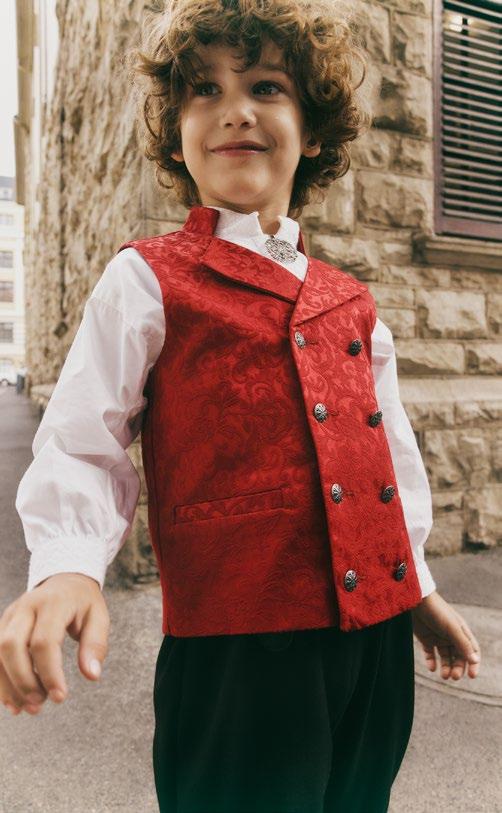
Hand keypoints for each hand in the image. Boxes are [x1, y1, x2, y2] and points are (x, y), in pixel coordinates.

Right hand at [0, 572, 109, 715]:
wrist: (65, 579)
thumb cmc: (83, 602)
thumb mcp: (99, 617)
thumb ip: (95, 645)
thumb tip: (92, 676)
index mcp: (54, 602)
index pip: (44, 641)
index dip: (50, 672)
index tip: (60, 697)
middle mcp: (27, 606)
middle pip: (12, 645)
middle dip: (23, 680)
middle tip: (40, 704)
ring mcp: (11, 615)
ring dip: (9, 685)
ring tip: (28, 708)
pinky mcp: (2, 625)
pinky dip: (0, 680)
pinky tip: (13, 701)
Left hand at [411, 590, 480, 680]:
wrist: (415, 601)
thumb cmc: (436, 611)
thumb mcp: (451, 628)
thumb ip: (462, 643)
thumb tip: (475, 660)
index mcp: (461, 631)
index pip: (471, 650)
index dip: (473, 663)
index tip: (472, 676)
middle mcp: (451, 635)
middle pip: (458, 656)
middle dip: (458, 668)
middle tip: (454, 677)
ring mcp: (438, 637)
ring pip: (445, 657)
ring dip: (446, 667)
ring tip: (444, 676)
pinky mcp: (426, 639)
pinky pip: (430, 654)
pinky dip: (431, 662)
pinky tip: (432, 668)